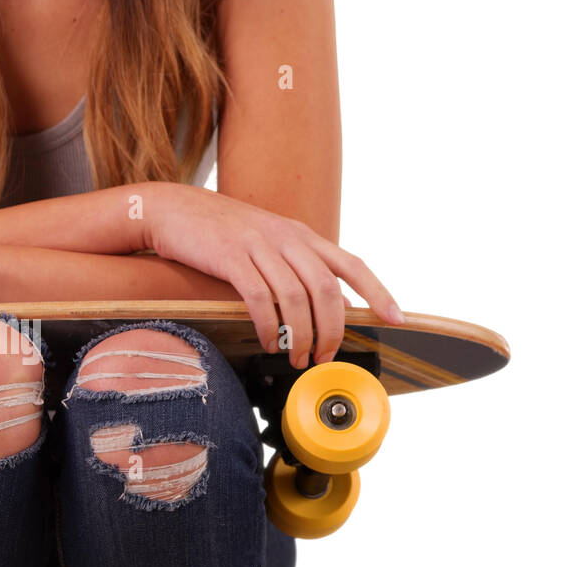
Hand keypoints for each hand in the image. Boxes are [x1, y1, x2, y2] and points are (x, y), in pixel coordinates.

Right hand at [142, 182, 403, 367]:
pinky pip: (259, 298)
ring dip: (301, 334)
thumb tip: (323, 304)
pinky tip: (268, 341)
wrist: (171, 209)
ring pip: (296, 297)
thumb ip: (294, 265)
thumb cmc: (216, 232)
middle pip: (327, 288)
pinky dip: (268, 325)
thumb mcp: (265, 240)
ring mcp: (258, 245)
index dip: (378, 292)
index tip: (396, 318)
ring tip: (297, 357)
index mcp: (300, 235)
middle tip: (324, 355)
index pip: (351, 265)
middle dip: (332, 329)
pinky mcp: (230, 257)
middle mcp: (286, 238)